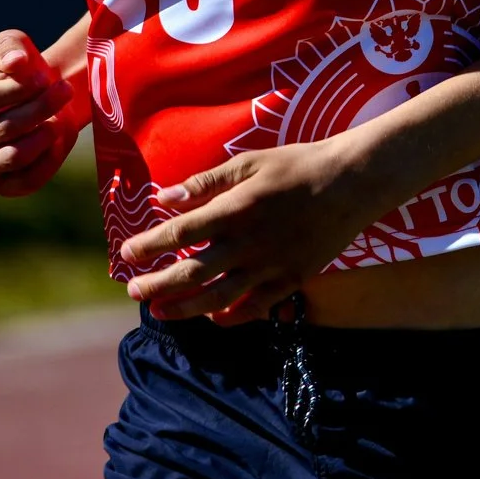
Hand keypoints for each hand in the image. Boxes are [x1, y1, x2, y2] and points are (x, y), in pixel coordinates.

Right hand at [0, 30, 87, 197]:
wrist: (47, 96)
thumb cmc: (25, 70)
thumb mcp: (15, 46)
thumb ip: (11, 48)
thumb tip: (15, 64)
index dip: (19, 88)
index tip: (44, 77)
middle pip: (2, 129)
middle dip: (39, 108)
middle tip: (64, 91)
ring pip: (14, 156)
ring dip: (45, 134)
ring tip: (59, 118)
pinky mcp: (4, 185)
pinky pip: (27, 182)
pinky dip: (49, 160)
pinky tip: (58, 139)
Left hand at [121, 142, 370, 324]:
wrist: (352, 182)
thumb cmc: (297, 165)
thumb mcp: (250, 161)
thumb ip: (206, 182)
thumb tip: (165, 198)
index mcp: (236, 210)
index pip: (180, 234)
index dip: (150, 246)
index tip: (127, 253)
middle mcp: (248, 243)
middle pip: (191, 273)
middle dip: (157, 284)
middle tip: (133, 291)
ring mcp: (270, 266)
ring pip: (218, 297)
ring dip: (183, 308)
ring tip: (160, 311)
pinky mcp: (291, 280)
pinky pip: (255, 308)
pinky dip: (230, 316)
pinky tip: (212, 317)